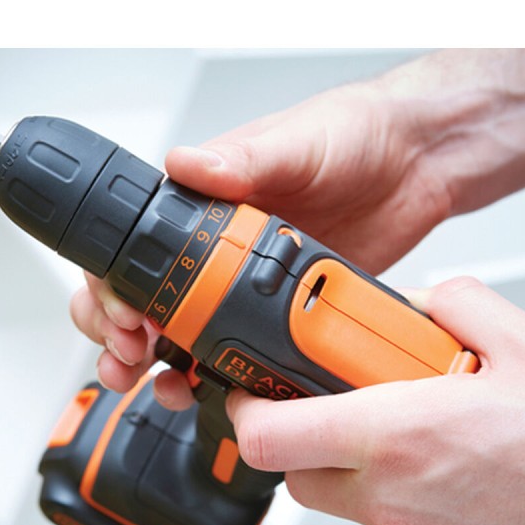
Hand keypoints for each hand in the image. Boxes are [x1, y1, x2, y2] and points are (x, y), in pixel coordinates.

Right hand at [71, 79, 452, 407]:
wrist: (414, 168)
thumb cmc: (351, 136)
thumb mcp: (296, 143)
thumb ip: (243, 163)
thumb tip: (185, 164)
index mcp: (203, 202)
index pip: (133, 246)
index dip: (111, 284)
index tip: (121, 313)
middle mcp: (214, 248)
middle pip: (139, 297)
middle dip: (117, 331)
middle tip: (126, 353)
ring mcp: (243, 286)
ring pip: (176, 333)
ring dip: (152, 364)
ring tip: (151, 383)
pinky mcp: (277, 312)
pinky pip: (230, 351)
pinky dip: (207, 377)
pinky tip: (199, 389)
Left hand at [226, 278, 524, 524]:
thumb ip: (458, 306)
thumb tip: (423, 298)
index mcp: (401, 436)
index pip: (272, 436)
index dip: (246, 413)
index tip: (250, 396)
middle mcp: (395, 502)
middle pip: (299, 475)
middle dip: (308, 443)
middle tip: (345, 414)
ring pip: (351, 510)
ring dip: (366, 477)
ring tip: (428, 449)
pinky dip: (409, 514)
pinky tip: (459, 491)